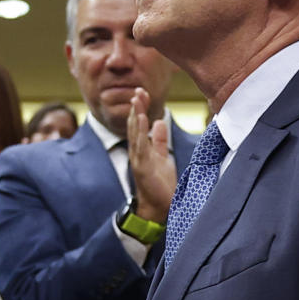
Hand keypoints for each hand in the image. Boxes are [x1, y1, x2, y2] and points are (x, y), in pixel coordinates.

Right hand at [127, 89, 175, 224]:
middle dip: (137, 108)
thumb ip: (159, 141)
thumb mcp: (163, 158)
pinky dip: (140, 131)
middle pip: (135, 126)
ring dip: (136, 115)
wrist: (160, 208)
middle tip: (138, 91)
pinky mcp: (143, 167)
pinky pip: (141, 146)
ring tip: (137, 100)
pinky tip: (142, 118)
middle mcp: (138, 152)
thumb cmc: (160, 185)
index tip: (143, 93)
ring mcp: (139, 159)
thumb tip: (158, 123)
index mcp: (143, 149)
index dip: (141, 109)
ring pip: (135, 133)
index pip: (140, 125)